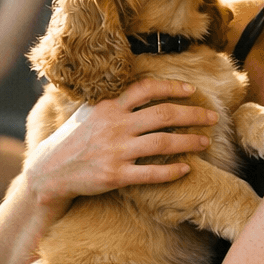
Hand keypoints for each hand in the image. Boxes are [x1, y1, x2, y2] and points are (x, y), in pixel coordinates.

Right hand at [26, 78, 216, 207]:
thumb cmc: (73, 138)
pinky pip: (151, 173)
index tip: (191, 91)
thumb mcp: (89, 110)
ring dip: (189, 142)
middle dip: (193, 115)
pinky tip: (186, 169)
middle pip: (164, 115)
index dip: (172, 87)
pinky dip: (172, 171)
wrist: (50, 170)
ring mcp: (115, 151)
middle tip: (213, 117)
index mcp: (109, 105)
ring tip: (205, 141)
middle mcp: (114, 125)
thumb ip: (114, 100)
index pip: (146, 88)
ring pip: (163, 143)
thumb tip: (142, 87)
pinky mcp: (115, 175)